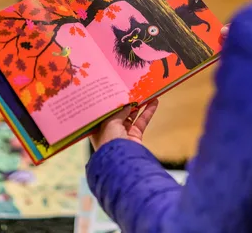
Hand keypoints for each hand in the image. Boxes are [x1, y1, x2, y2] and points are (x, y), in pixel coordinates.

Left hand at [90, 24, 229, 151]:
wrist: (121, 163)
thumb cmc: (109, 142)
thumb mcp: (111, 121)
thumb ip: (120, 109)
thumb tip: (128, 101)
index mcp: (97, 126)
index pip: (103, 109)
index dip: (109, 98)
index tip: (115, 86)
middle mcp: (108, 128)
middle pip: (118, 111)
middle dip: (126, 100)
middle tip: (132, 87)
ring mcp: (122, 133)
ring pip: (132, 114)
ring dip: (139, 103)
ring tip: (145, 90)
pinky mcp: (135, 137)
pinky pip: (142, 121)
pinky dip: (148, 112)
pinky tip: (155, 101)